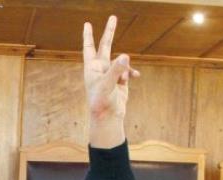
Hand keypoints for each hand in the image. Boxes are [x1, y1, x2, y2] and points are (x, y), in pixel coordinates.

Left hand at [83, 16, 138, 146]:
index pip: (89, 47)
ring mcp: (110, 75)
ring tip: (123, 79)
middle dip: (110, 32)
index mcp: (92, 68)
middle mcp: (100, 69)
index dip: (88, 35)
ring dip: (125, 68)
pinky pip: (127, 72)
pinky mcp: (119, 82)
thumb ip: (116, 69)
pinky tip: (135, 77)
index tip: (87, 23)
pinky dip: (131, 73)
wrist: (108, 118)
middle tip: (113, 17)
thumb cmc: (102, 102)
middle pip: (105, 46)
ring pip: (120, 62)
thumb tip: (125, 56)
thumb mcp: (108, 84)